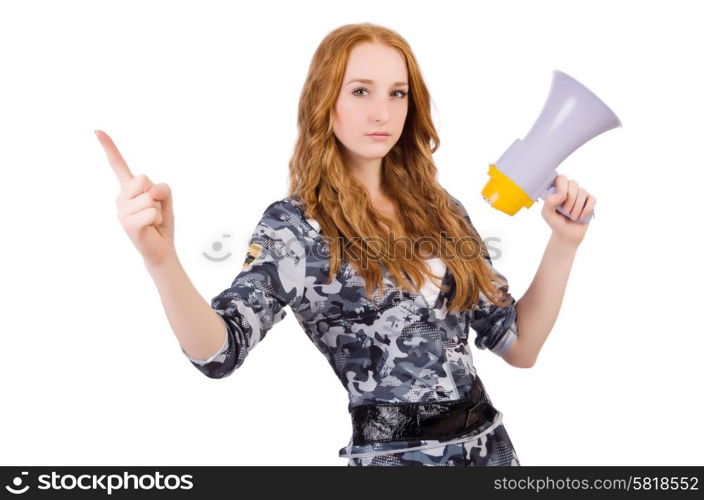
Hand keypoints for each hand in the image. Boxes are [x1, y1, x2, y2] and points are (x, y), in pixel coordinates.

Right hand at [95, 129, 175, 266]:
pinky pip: (152, 212)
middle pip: (144, 179)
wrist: (160, 247)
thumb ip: (162, 189)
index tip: (97, 131)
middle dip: (156, 194)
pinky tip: (150, 227)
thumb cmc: (160, 222)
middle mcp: (121, 198)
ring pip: (150, 198)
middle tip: (153, 210)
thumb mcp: (165, 199)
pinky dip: (157, 219)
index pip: (118, 165)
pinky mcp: (128, 224)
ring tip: (152, 220)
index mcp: (128, 189)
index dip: (109, 147)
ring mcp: (122, 211)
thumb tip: (152, 192)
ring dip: (158, 209)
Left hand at [541, 174, 595, 245]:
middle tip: (565, 211)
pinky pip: (592, 199)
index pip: (562, 178)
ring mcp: (581, 194)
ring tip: (572, 216)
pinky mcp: (590, 201)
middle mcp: (569, 188)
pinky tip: (580, 217)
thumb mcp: (547, 213)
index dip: (562, 187)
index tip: (561, 198)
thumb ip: (549, 202)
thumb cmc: (556, 221)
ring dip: (576, 208)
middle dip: (570, 200)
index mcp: (557, 189)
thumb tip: (562, 194)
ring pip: (583, 192)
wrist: (567, 234)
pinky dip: (586, 210)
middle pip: (573, 183)